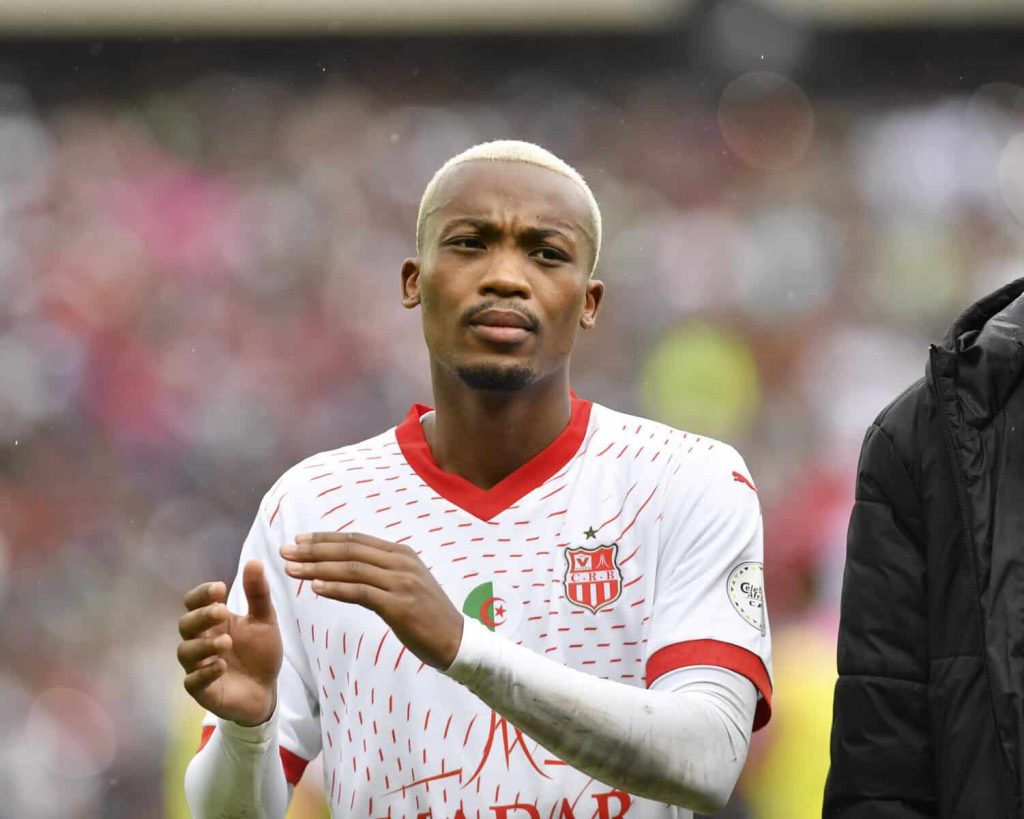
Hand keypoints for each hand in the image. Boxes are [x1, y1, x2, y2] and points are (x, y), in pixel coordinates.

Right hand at [177, 560, 282, 726]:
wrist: (267, 690)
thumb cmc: (260, 652)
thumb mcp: (265, 620)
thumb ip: (258, 594)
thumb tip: (254, 561)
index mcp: (213, 622)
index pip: (194, 602)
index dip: (201, 594)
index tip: (220, 588)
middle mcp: (201, 641)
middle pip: (185, 624)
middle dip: (201, 616)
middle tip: (222, 611)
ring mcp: (198, 666)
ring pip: (185, 652)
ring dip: (204, 645)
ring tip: (226, 643)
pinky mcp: (202, 690)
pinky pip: (192, 682)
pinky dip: (204, 672)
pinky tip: (220, 666)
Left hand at [280, 532, 463, 669]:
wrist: (457, 641)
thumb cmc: (428, 616)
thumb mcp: (407, 585)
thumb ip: (382, 572)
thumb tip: (349, 567)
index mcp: (402, 554)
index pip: (356, 540)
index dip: (325, 538)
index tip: (299, 540)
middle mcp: (401, 563)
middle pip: (349, 550)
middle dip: (313, 550)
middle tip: (285, 551)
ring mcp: (401, 582)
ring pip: (351, 569)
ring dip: (317, 568)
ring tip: (291, 570)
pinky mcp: (399, 605)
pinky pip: (361, 593)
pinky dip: (336, 588)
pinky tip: (315, 588)